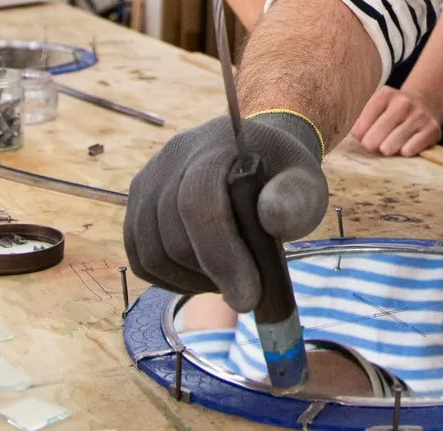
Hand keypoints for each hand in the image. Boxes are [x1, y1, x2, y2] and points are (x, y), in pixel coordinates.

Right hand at [124, 112, 327, 309]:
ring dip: (190, 282)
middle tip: (247, 289)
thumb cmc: (281, 172)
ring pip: (152, 253)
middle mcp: (171, 158)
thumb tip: (272, 220)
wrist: (255, 151)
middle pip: (173, 236)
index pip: (200, 202)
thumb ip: (297, 199)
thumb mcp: (305, 181)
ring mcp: (147, 180)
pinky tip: (203, 277)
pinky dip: (170, 281)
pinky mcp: (137, 205)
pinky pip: (141, 259)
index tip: (249, 297)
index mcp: (215, 145)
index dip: (221, 255)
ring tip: (227, 279)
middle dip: (211, 275)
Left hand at [350, 85, 442, 156]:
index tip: (363, 136)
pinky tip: (405, 146)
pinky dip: (404, 152)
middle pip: (373, 138)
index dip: (359, 136)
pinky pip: (408, 151)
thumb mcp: (377, 107)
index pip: (360, 126)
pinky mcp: (432, 130)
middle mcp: (403, 102)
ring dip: (387, 149)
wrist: (426, 105)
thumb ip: (361, 120)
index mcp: (385, 95)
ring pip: (389, 146)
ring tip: (390, 145)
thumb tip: (356, 136)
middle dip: (372, 145)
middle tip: (376, 143)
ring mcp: (419, 116)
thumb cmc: (394, 112)